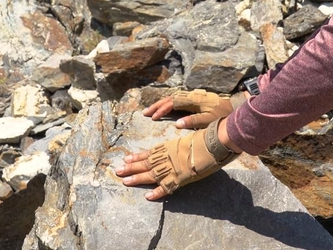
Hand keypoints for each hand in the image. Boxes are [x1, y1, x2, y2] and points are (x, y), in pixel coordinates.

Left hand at [116, 120, 237, 199]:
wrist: (215, 142)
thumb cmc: (206, 136)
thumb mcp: (189, 138)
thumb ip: (180, 144)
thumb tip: (178, 147)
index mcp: (169, 146)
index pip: (149, 152)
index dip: (137, 156)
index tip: (126, 158)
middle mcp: (168, 157)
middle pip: (146, 163)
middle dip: (131, 167)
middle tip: (117, 171)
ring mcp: (173, 168)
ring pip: (151, 174)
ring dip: (137, 178)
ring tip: (125, 181)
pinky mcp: (181, 178)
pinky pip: (166, 187)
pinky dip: (157, 192)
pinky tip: (148, 196)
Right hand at [144, 89, 246, 129]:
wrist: (234, 105)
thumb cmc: (222, 114)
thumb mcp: (208, 119)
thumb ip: (192, 121)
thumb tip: (176, 124)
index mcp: (192, 99)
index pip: (172, 102)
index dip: (161, 109)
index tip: (153, 117)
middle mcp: (190, 95)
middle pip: (169, 98)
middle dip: (157, 105)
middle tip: (145, 113)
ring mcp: (192, 96)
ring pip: (172, 98)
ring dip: (161, 104)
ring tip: (151, 112)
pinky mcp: (194, 99)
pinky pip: (177, 100)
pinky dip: (168, 104)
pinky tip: (164, 109)